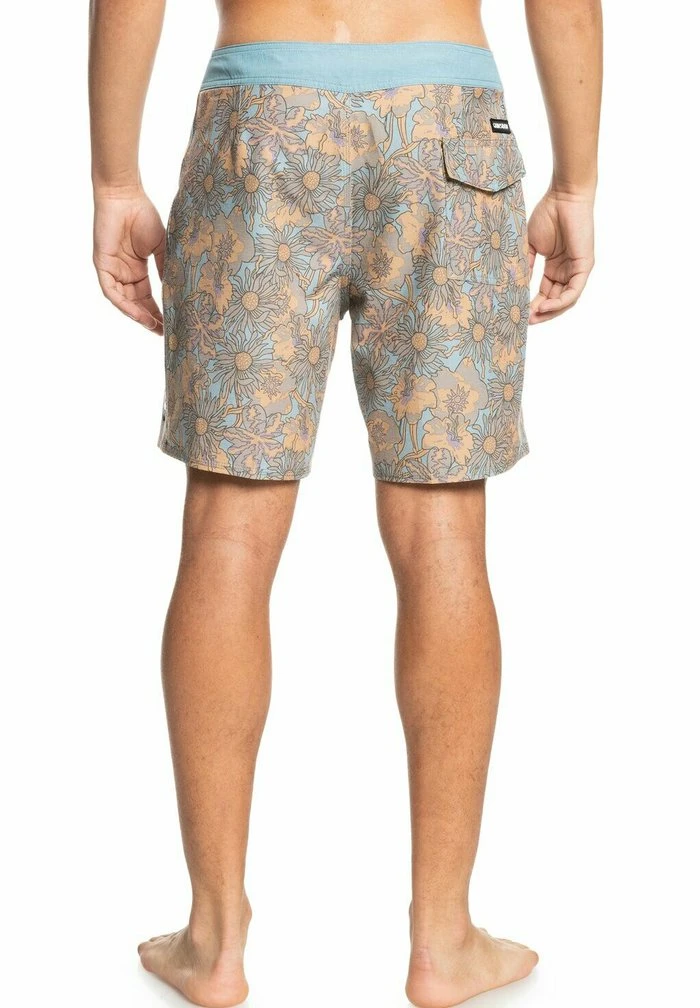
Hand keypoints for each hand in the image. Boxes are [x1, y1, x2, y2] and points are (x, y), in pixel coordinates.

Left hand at [93, 188, 165, 333]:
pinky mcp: (103, 265)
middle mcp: (124, 273)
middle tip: (164, 332)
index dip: (158, 311)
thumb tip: (177, 290)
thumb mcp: (161, 247)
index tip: (171, 324)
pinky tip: (137, 314)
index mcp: (137, 269)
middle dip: (149, 319)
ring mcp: (113, 270)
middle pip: (136, 303)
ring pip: (124, 301)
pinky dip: (124, 304)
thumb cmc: (143, 215)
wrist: (125, 196)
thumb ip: (165, 267)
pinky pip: (111, 291)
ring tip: (153, 326)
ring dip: (138, 315)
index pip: (147, 297)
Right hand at [527, 190, 594, 323]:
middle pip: (555, 301)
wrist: (563, 197)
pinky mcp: (584, 266)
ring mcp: (577, 270)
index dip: (532, 306)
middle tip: (523, 322)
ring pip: (565, 301)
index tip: (517, 314)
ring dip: (549, 312)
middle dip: (540, 313)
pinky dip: (560, 302)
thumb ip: (526, 265)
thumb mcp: (531, 245)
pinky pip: (573, 292)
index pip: (545, 294)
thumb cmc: (547, 214)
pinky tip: (545, 306)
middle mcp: (567, 271)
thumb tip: (515, 285)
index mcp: (555, 268)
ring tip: (532, 317)